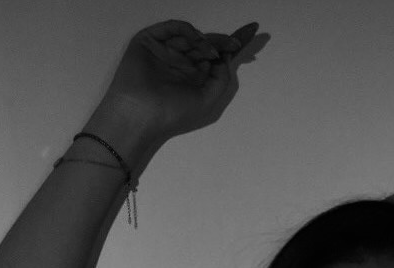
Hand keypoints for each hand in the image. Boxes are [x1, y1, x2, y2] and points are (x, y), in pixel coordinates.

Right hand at [101, 20, 263, 141]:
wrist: (142, 113)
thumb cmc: (173, 113)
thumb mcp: (208, 100)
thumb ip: (221, 79)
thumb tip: (226, 57)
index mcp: (193, 80)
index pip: (214, 59)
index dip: (230, 46)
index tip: (251, 32)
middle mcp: (180, 64)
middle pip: (205, 46)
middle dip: (221, 42)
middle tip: (234, 43)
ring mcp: (165, 51)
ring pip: (190, 37)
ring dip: (205, 41)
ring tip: (212, 52)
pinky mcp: (150, 41)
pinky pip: (172, 29)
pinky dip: (187, 31)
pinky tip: (198, 41)